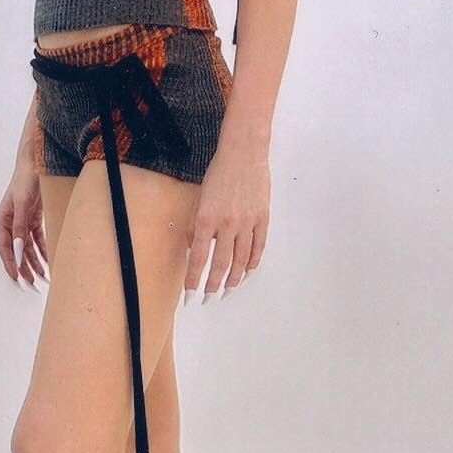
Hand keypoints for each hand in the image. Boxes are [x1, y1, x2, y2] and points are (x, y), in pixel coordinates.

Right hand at [0, 161, 49, 289]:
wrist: (37, 162)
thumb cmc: (25, 179)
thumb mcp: (21, 204)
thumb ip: (19, 227)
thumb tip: (18, 249)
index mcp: (2, 220)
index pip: (5, 247)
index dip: (10, 263)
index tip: (17, 277)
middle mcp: (11, 222)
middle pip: (16, 250)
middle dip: (23, 267)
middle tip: (31, 283)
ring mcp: (22, 221)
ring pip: (27, 247)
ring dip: (33, 262)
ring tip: (42, 277)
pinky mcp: (33, 219)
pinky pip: (37, 239)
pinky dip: (42, 250)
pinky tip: (47, 260)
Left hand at [185, 138, 268, 300]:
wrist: (243, 153)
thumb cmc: (219, 172)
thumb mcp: (199, 198)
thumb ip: (196, 226)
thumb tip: (197, 249)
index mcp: (207, 219)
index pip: (199, 258)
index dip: (194, 280)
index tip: (190, 295)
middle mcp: (227, 224)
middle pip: (220, 264)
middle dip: (213, 286)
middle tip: (209, 299)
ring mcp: (247, 222)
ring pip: (241, 259)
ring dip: (233, 278)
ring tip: (228, 291)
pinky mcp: (262, 218)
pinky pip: (258, 246)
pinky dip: (253, 262)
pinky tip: (247, 272)